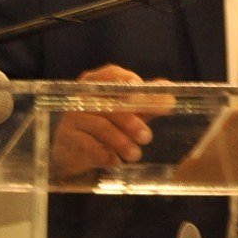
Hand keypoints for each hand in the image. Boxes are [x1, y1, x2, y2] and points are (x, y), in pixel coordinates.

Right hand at [51, 65, 173, 179]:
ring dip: (121, 142)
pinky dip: (104, 155)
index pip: (111, 74)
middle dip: (131, 121)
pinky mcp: (68, 139)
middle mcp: (82, 97)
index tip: (139, 87)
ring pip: (100, 127)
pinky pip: (87, 146)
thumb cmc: (105, 125)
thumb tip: (170, 95)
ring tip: (135, 155)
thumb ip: (147, 103)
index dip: (125, 79)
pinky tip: (116, 163)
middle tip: (147, 137)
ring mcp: (73, 118)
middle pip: (109, 104)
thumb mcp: (126, 112)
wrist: (73, 152)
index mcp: (97, 83)